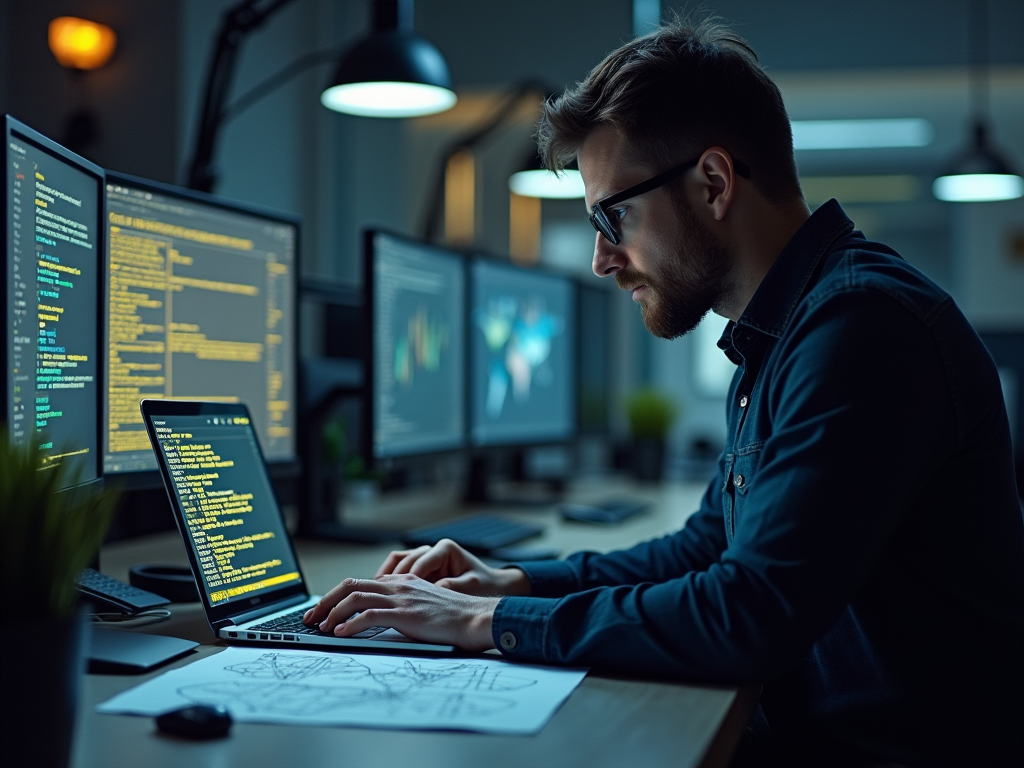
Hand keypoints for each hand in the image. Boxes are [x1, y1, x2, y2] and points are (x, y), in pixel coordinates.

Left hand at [301, 574, 499, 650]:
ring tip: (320, 628)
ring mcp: (401, 598)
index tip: (322, 611)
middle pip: (350, 586)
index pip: (359, 583)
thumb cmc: (454, 617)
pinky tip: (340, 634)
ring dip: (332, 613)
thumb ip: (401, 606)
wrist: (476, 618)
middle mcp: (398, 585)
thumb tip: (376, 620)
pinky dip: (349, 624)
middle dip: (325, 602)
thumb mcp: (423, 605)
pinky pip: (369, 616)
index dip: (335, 596)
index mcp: (401, 581)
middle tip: (311, 619)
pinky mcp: (406, 614)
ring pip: (355, 598)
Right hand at [372, 538, 531, 596]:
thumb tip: (432, 590)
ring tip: (372, 593)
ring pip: (397, 562)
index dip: (405, 582)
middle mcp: (433, 549)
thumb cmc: (485, 586)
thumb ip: (450, 587)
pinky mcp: (422, 569)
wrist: (493, 587)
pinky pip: (399, 570)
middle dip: (389, 579)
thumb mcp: (471, 587)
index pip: (419, 564)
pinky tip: (381, 593)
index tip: (397, 597)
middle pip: (402, 560)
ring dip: (383, 578)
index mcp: (446, 549)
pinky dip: (389, 580)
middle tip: (375, 595)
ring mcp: (426, 557)